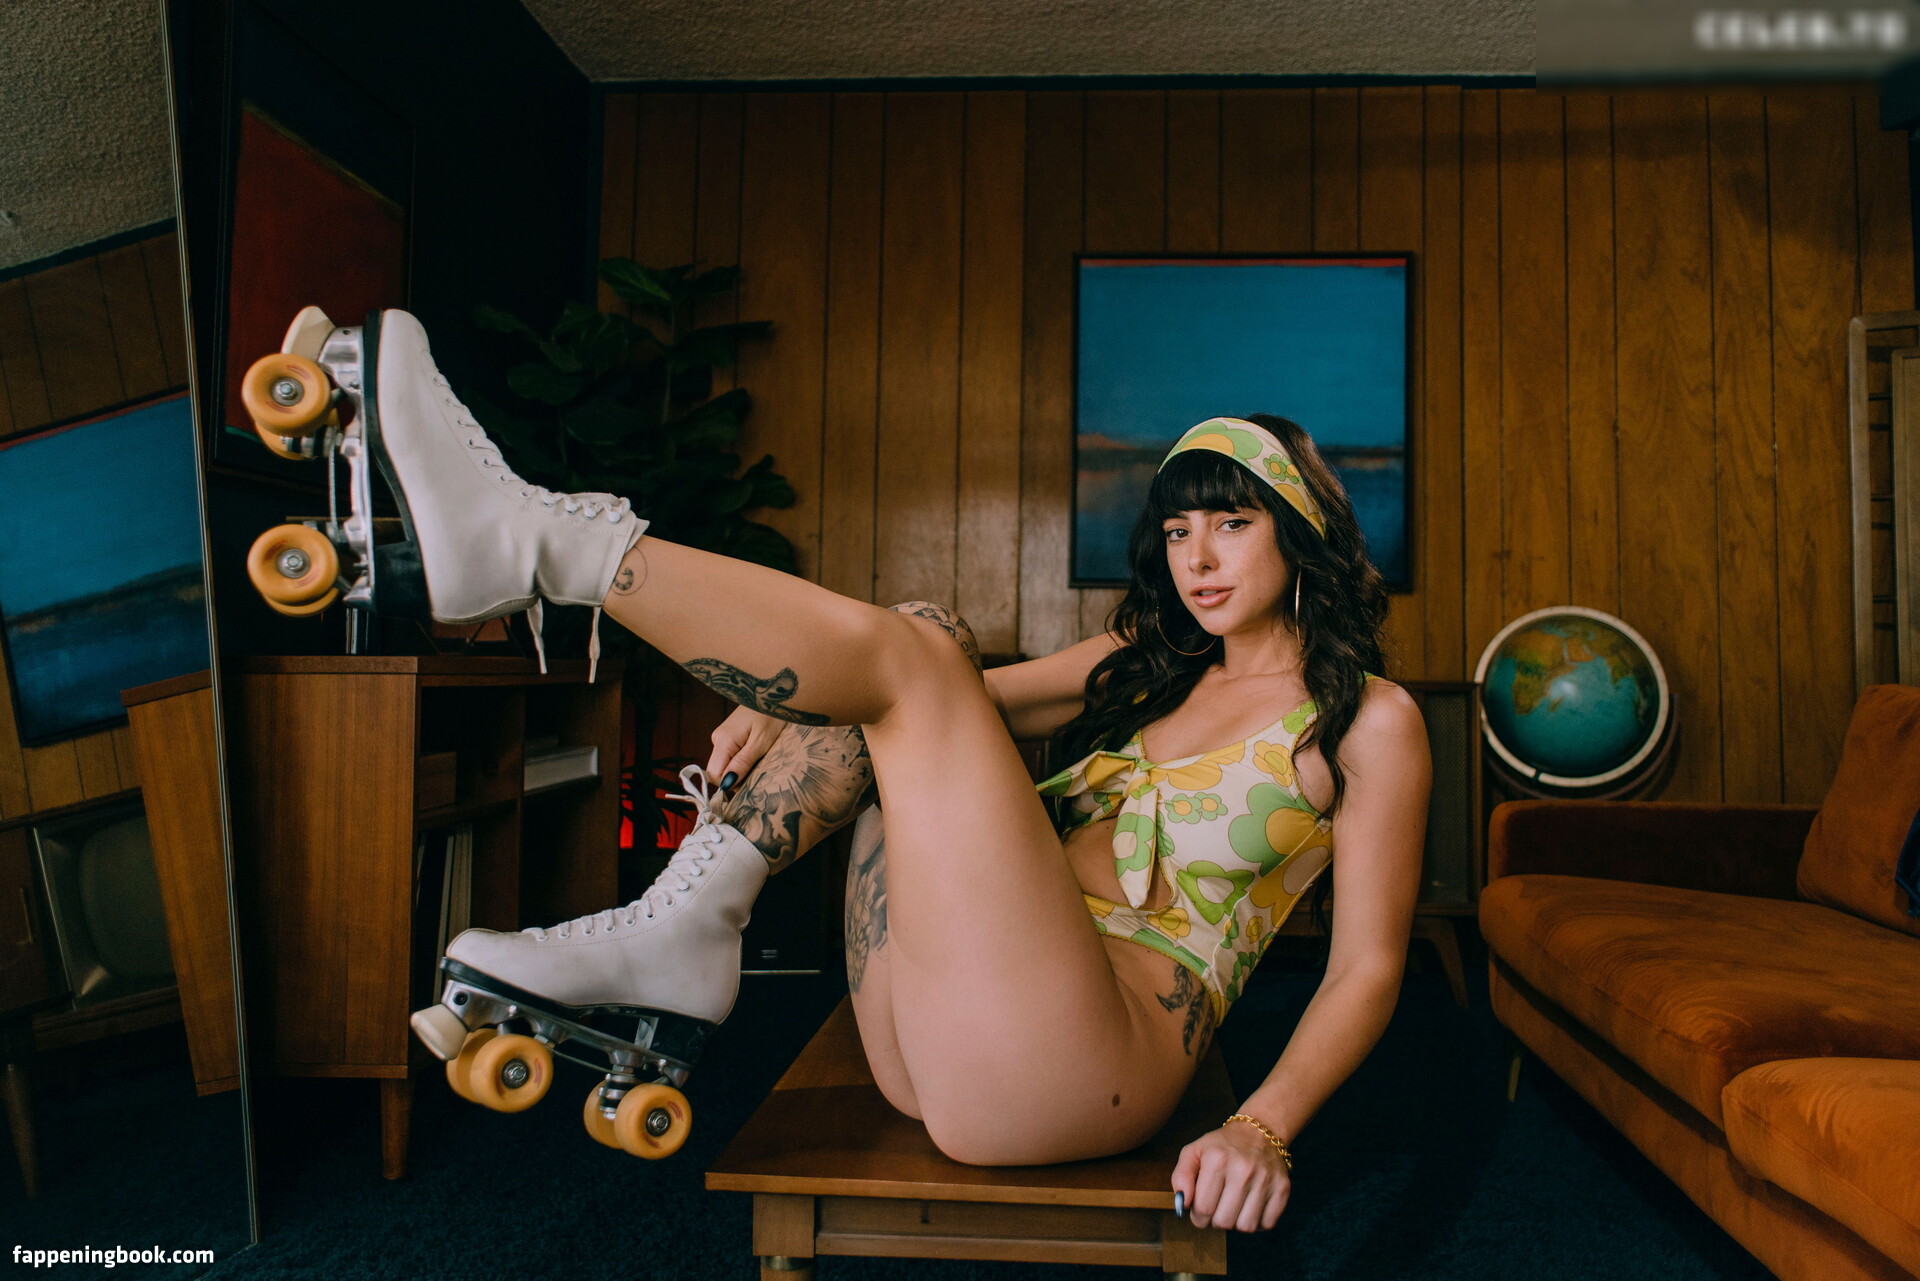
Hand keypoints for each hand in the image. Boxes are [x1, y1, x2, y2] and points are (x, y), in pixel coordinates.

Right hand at [705, 704, 788, 791]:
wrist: (773, 693)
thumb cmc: (772, 716)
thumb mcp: (761, 743)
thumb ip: (742, 763)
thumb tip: (725, 785)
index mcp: (723, 741)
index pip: (713, 775)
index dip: (728, 784)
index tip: (748, 783)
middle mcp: (717, 739)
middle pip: (718, 771)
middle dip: (735, 777)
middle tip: (758, 770)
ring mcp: (722, 736)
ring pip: (725, 764)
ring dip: (740, 769)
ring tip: (759, 759)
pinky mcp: (729, 735)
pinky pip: (730, 756)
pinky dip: (742, 760)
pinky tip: (756, 753)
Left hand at [1172, 1120, 1290, 1232]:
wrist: (1258, 1132)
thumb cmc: (1222, 1146)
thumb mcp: (1194, 1152)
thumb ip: (1181, 1177)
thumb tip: (1182, 1204)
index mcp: (1218, 1160)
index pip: (1203, 1209)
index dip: (1198, 1216)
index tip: (1201, 1209)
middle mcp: (1243, 1170)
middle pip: (1224, 1222)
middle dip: (1216, 1220)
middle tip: (1217, 1207)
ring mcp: (1266, 1180)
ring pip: (1246, 1227)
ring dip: (1237, 1222)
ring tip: (1234, 1206)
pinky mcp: (1283, 1188)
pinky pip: (1268, 1224)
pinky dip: (1258, 1221)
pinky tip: (1251, 1206)